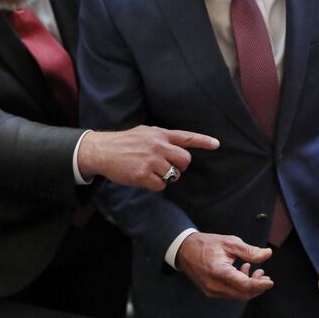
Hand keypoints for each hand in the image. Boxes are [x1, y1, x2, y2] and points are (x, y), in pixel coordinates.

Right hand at [77, 125, 219, 190]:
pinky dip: (155, 185)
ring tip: (151, 170)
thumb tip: (177, 145)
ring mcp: (151, 161)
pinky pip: (161, 185)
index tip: (216, 144)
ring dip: (166, 176)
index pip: (186, 137)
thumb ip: (161, 138)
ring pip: (173, 175)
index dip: (203, 141)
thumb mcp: (144, 132)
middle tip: (169, 167)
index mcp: (160, 134)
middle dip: (180, 166)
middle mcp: (158, 146)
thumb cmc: (124, 143)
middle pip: (185, 160)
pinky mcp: (144, 175)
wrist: (101, 150)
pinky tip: (144, 178)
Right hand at [176, 232, 273, 300]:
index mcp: (218, 271)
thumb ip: (249, 251)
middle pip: (243, 294)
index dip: (259, 285)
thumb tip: (267, 254)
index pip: (243, 285)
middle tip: (264, 275)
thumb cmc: (206, 244)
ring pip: (238, 295)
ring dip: (249, 286)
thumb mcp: (229, 242)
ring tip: (255, 271)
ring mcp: (211, 291)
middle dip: (257, 287)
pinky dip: (240, 286)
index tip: (270, 282)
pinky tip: (242, 272)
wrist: (184, 250)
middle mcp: (214, 285)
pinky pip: (230, 293)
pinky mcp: (211, 292)